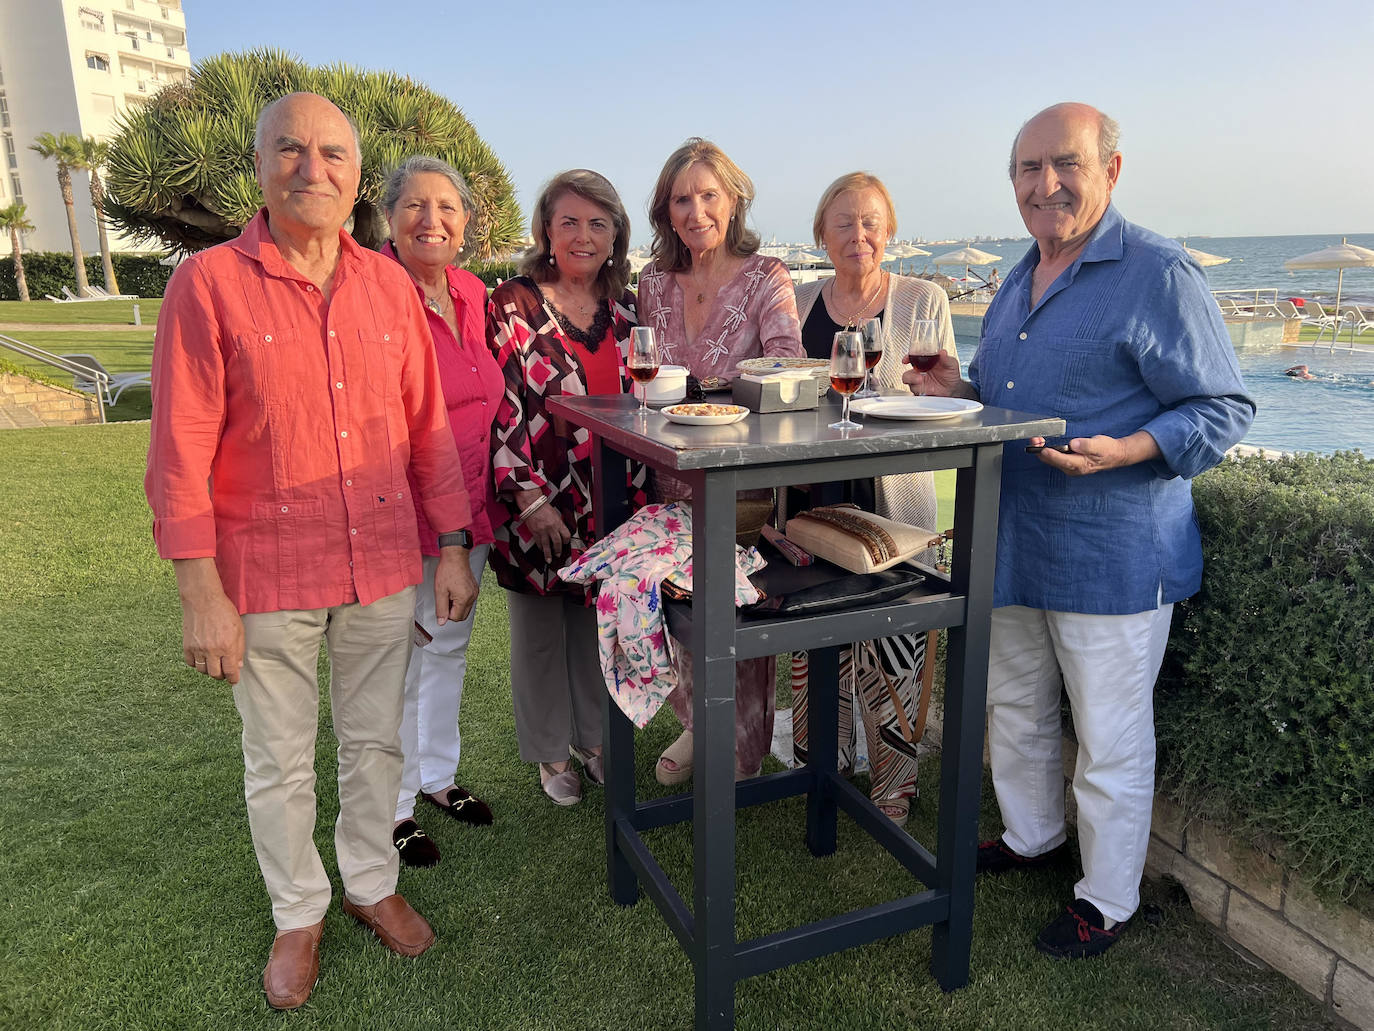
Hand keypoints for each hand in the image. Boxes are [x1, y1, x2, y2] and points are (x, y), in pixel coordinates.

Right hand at [174, 559, 243, 683]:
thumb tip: (238, 665)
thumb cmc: (223, 612)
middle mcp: (212, 650)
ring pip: (202, 671)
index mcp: (227, 646)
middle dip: (221, 675)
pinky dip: (197, 663)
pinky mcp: (187, 646)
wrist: (202, 600)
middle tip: (224, 671)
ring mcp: (198, 649)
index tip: (233, 680)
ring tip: (213, 663)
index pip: (230, 672)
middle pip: (216, 674)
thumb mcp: (239, 629)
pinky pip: (191, 663)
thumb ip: (239, 649)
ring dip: (209, 670)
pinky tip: (202, 657)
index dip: (233, 679)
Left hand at [434, 547, 478, 625]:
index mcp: (464, 599)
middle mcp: (472, 597)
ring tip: (449, 593)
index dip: (447, 614)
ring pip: (465, 608)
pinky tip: (454, 590)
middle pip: (463, 615)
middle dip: (452, 611)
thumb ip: (441, 609)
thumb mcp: (440, 591)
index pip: (456, 618)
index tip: (442, 604)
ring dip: (456, 605)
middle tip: (445, 599)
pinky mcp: (475, 589)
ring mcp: (475, 593)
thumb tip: (441, 621)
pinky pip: (468, 600)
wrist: (455, 557)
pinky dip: (460, 599)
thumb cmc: (448, 570)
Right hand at [522, 502, 571, 565]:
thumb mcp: (556, 515)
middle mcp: (551, 528)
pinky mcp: (535, 532)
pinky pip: (539, 543)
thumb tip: (561, 532)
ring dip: (548, 554)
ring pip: (547, 546)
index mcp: (558, 523)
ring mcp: (543, 531)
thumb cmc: (544, 508)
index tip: (565, 543)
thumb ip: (558, 524)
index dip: (567, 541)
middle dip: (558, 550)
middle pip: (557, 543)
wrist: (533, 505)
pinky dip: (541, 547)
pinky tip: (542, 549)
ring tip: (549, 559)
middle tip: (558, 554)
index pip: (566, 535)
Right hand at [900, 350, 963, 396]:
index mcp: (925, 363)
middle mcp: (920, 372)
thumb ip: (946, 358)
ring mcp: (920, 382)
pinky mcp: (921, 391)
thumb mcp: (951, 364)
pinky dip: (919, 390)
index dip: (908, 358)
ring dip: (913, 381)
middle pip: (908, 373)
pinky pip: (916, 391)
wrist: (954, 388)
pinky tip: (926, 388)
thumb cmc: (951, 375)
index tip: (906, 359)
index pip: (913, 359)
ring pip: (909, 383)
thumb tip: (942, 352)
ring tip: (920, 380)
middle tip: (918, 376)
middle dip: (910, 375)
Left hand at [1028, 430, 1159, 475]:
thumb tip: (1074, 444)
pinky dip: (1047, 451)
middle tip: (1034, 440)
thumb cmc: (1107, 449)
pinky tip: (1042, 444)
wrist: (1114, 455)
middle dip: (1041, 451)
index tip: (1043, 449)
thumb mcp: (1099, 445)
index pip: (1063, 460)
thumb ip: (1087, 445)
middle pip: (1053, 461)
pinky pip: (1054, 458)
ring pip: (1052, 460)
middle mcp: (1073, 469)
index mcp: (1081, 465)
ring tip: (1035, 440)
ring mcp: (1070, 467)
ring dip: (1042, 451)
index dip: (1052, 455)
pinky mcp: (1068, 463)